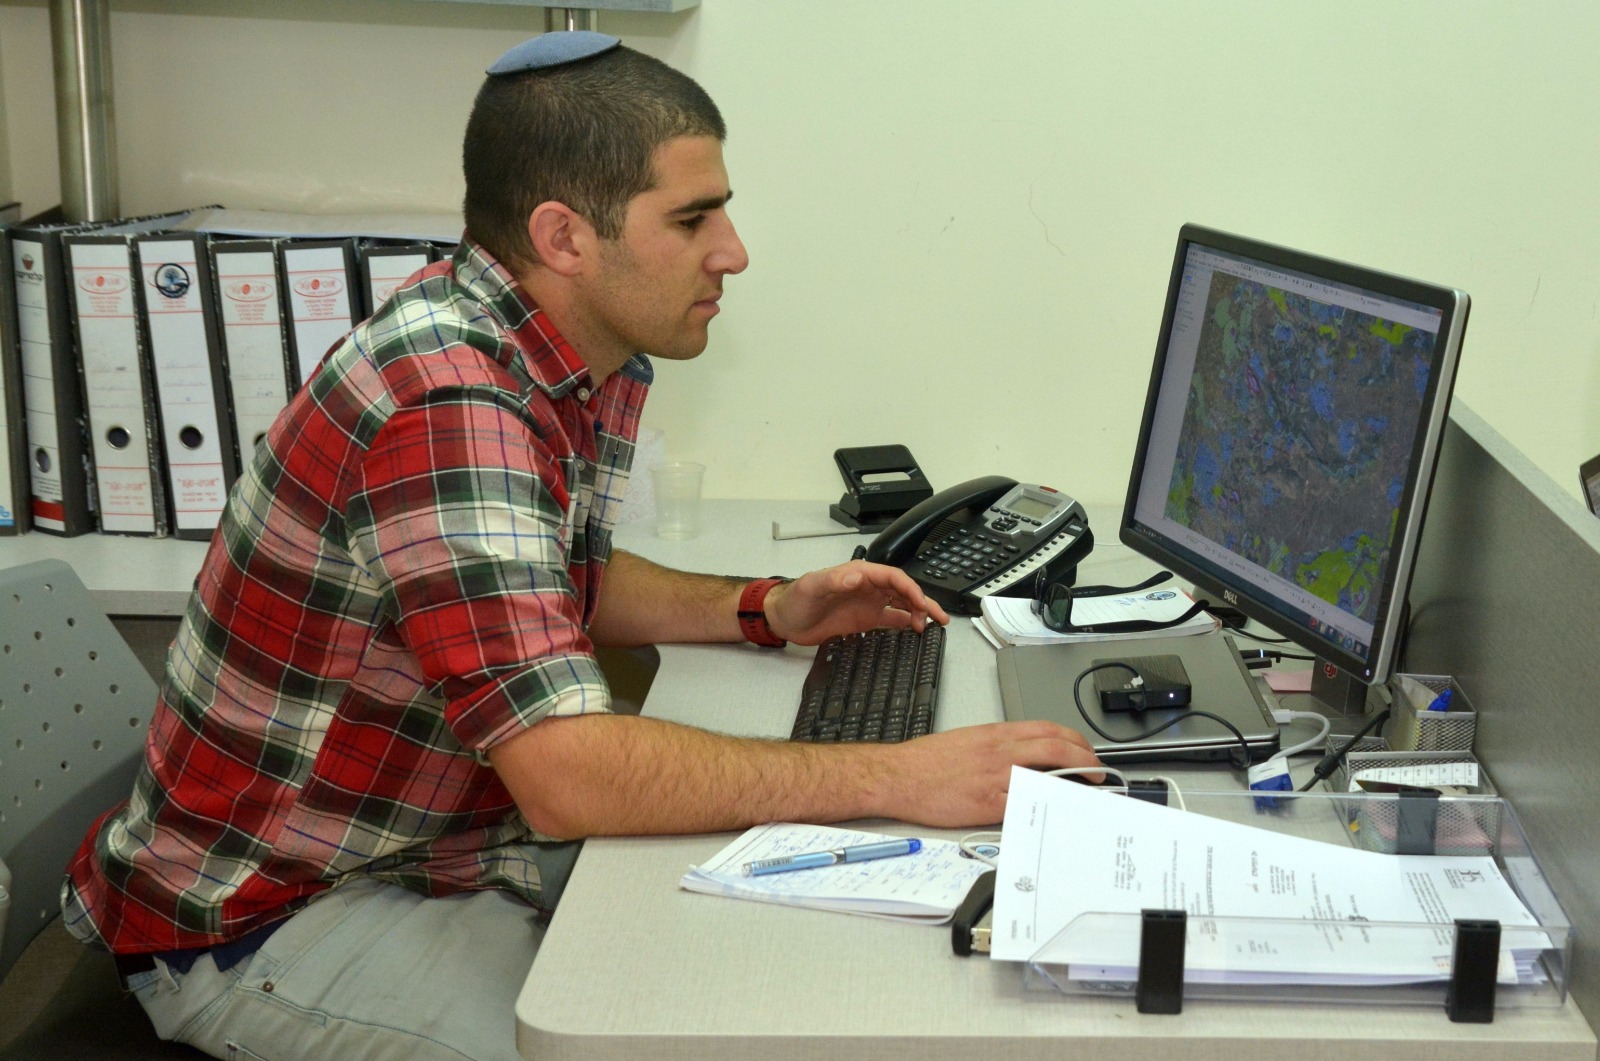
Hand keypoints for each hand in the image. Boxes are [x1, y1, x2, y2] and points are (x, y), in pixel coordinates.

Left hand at [763, 560, 948, 645]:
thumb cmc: (796, 598)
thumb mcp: (813, 586)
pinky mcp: (864, 620)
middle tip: (939, 617)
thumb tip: (857, 576)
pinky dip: (905, 624)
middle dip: (922, 602)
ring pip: (901, 605)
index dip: (910, 589)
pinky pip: (890, 620)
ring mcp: (868, 604)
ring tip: (934, 626)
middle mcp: (868, 587)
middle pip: (903, 591)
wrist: (784, 619)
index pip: (892, 577)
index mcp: (859, 574)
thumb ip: (834, 580)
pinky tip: (916, 631)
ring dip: (918, 613)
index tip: (920, 604)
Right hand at [880, 721, 1102, 827]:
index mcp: (995, 734)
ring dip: (1073, 785)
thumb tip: (1026, 757)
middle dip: (1085, 760)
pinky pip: (1025, 805)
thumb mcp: (968, 741)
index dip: (1075, 740)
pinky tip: (1056, 813)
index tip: (1086, 750)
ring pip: (1046, 775)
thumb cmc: (927, 762)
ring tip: (1086, 794)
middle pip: (1056, 748)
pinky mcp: (986, 803)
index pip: (1047, 729)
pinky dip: (1045, 807)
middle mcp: (999, 752)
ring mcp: (994, 778)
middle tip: (1097, 772)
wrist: (898, 776)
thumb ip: (999, 747)